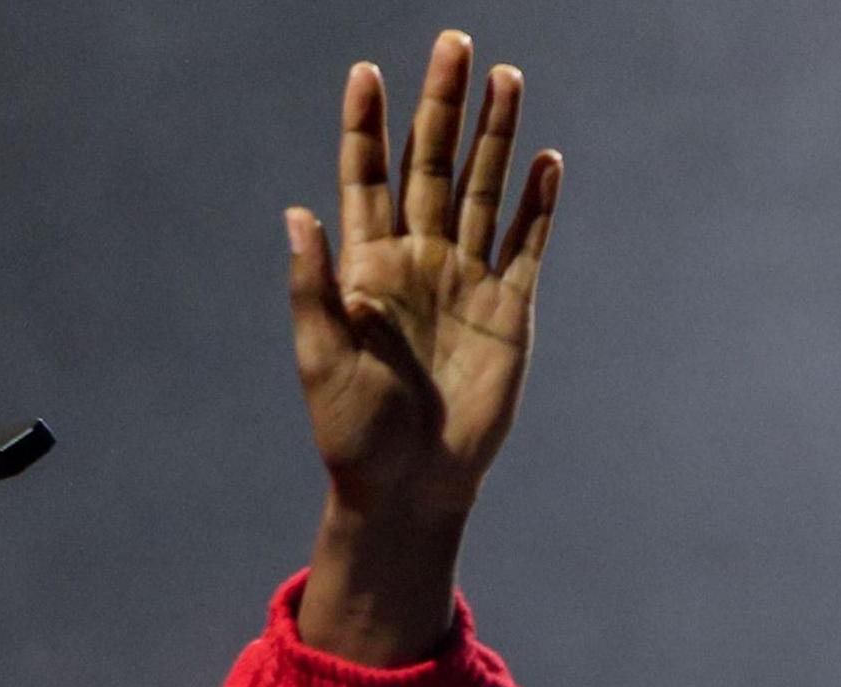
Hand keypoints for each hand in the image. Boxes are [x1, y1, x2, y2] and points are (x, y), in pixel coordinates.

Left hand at [284, 30, 562, 663]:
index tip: (364, 72)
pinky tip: (543, 160)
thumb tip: (296, 213)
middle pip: (433, 165)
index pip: (366, 179)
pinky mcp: (509, 310)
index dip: (365, 127)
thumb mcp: (321, 361)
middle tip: (453, 42)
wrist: (410, 487)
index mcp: (366, 268)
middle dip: (442, 105)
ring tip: (506, 77)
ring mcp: (466, 282)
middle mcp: (418, 262)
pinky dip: (536, 203)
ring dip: (495, 136)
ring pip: (484, 190)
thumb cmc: (353, 434)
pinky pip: (525, 244)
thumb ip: (313, 288)